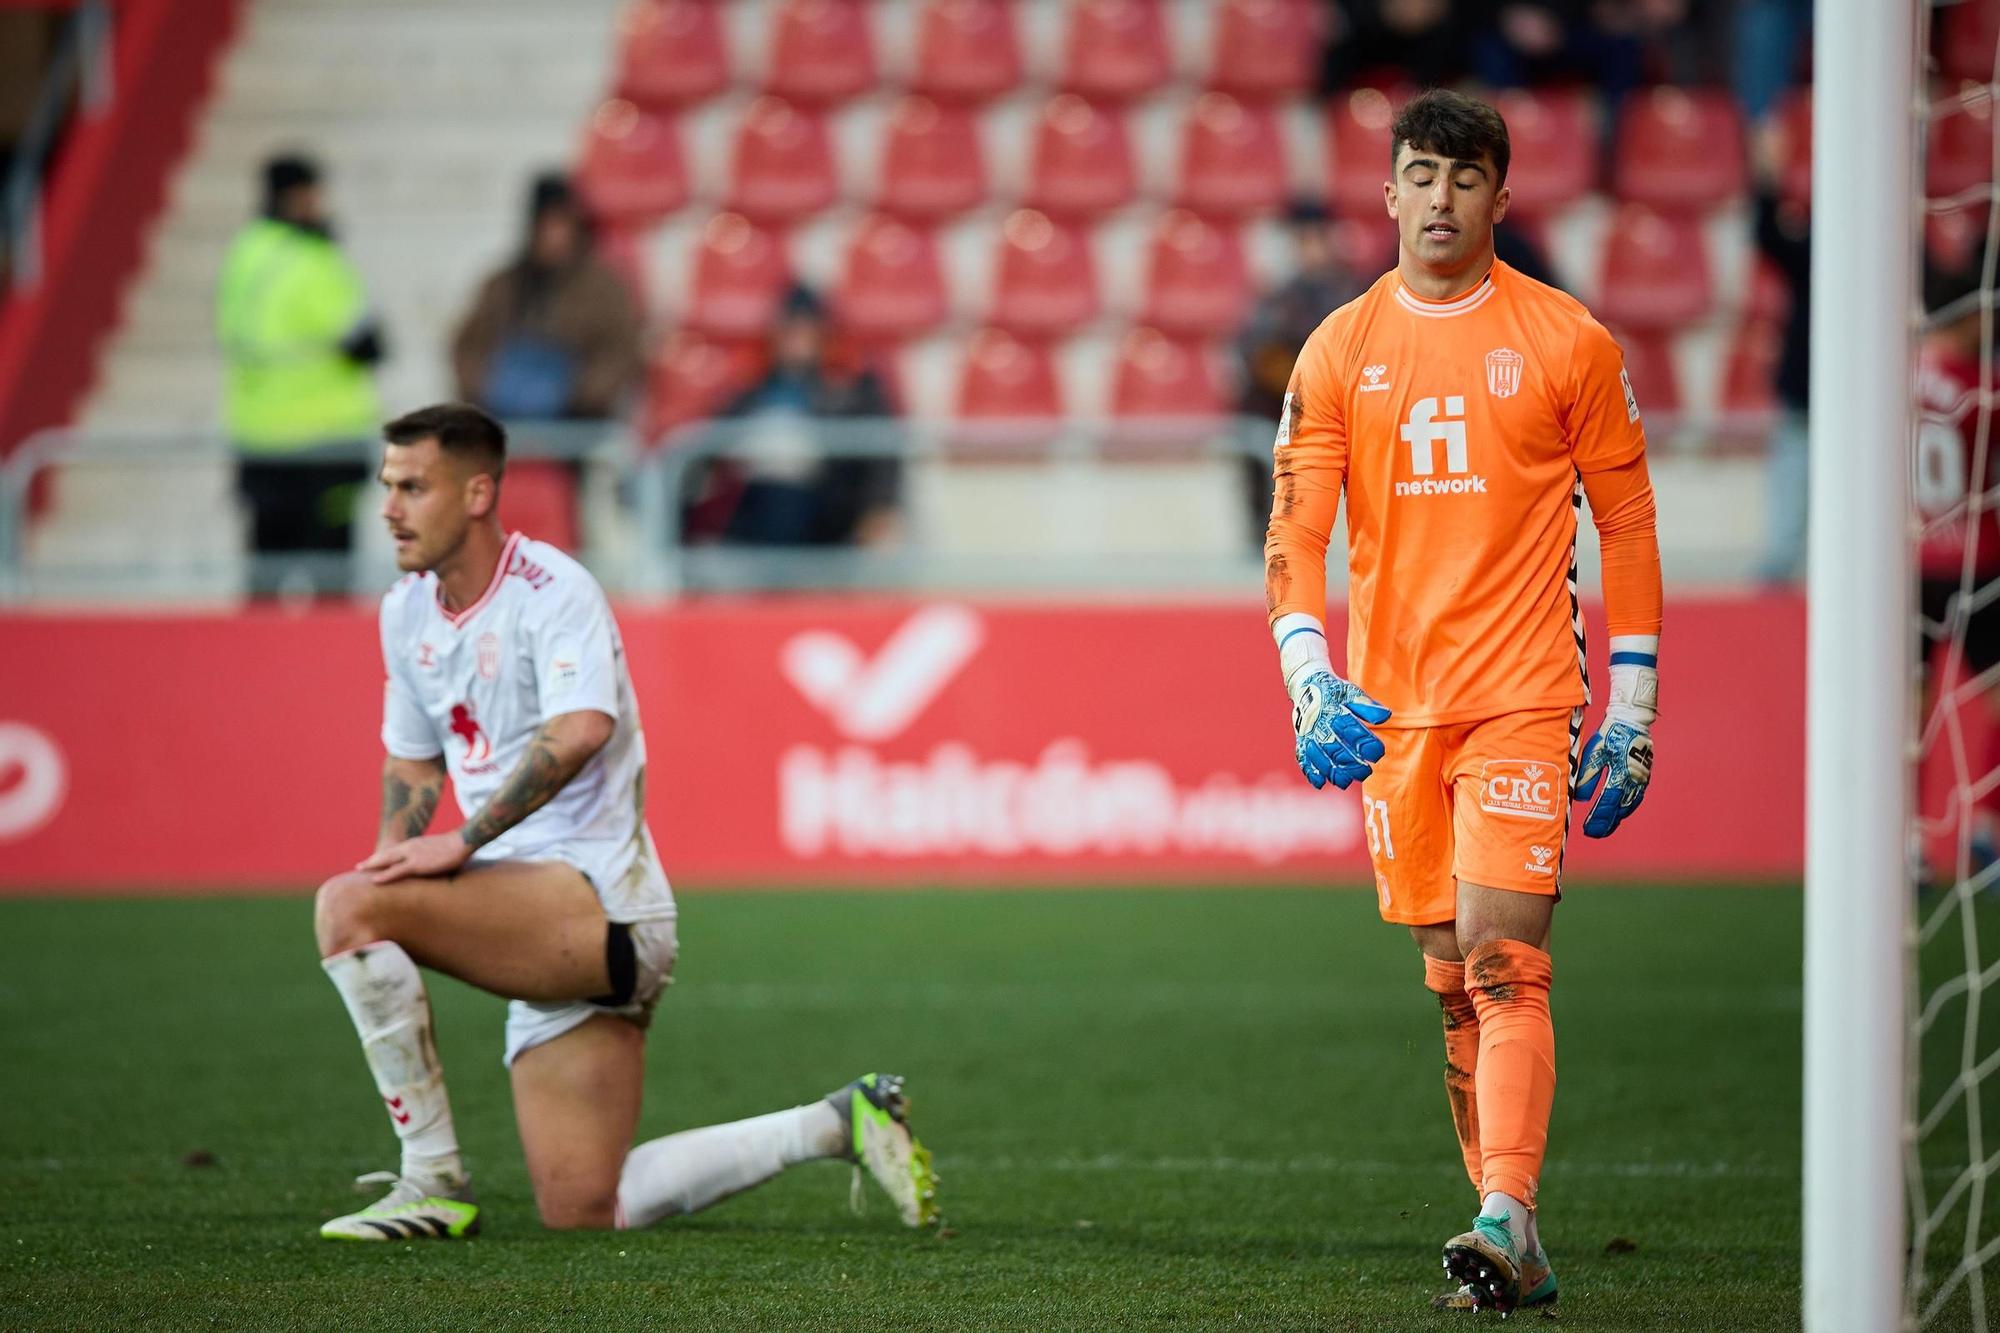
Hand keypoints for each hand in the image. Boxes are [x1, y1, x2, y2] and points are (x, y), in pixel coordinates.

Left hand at [360, 832, 471, 883]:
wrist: (462, 841)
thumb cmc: (455, 847)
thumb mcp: (439, 850)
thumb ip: (432, 856)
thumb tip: (435, 863)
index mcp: (415, 844)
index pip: (394, 851)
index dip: (382, 856)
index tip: (373, 861)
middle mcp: (410, 848)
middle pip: (386, 854)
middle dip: (372, 860)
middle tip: (359, 866)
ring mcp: (412, 855)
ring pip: (386, 860)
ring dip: (372, 865)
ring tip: (360, 870)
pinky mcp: (417, 864)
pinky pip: (396, 871)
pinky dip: (384, 875)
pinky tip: (374, 879)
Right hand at [1291, 669, 1392, 789]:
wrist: (1304, 685)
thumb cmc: (1334, 692)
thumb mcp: (1350, 693)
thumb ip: (1367, 706)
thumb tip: (1385, 716)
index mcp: (1334, 710)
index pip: (1350, 728)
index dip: (1364, 742)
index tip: (1377, 754)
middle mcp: (1319, 723)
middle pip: (1334, 747)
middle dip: (1349, 762)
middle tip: (1365, 773)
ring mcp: (1308, 733)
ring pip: (1318, 755)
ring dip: (1331, 770)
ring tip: (1345, 782)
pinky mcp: (1301, 740)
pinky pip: (1303, 757)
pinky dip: (1310, 771)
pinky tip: (1320, 783)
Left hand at [1572, 718, 1652, 837]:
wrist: (1632, 721)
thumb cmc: (1610, 735)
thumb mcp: (1595, 753)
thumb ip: (1588, 776)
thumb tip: (1580, 799)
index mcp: (1620, 775)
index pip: (1607, 804)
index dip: (1598, 819)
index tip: (1588, 830)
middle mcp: (1633, 780)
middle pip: (1619, 809)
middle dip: (1607, 823)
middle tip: (1595, 834)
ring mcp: (1641, 779)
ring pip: (1629, 804)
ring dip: (1618, 818)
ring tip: (1606, 828)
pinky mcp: (1644, 775)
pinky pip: (1636, 797)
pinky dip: (1627, 807)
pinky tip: (1620, 812)